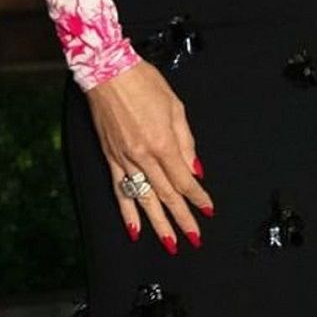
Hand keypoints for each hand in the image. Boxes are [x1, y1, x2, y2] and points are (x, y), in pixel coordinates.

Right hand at [86, 60, 212, 249]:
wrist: (108, 72)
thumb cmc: (144, 83)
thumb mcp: (176, 108)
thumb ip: (187, 142)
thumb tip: (195, 170)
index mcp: (163, 143)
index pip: (184, 180)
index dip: (198, 197)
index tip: (208, 210)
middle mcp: (143, 156)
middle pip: (166, 195)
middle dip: (182, 219)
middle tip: (194, 238)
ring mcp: (124, 159)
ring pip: (144, 198)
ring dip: (158, 224)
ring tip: (169, 243)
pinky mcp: (110, 157)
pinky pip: (120, 190)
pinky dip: (128, 211)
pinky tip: (134, 228)